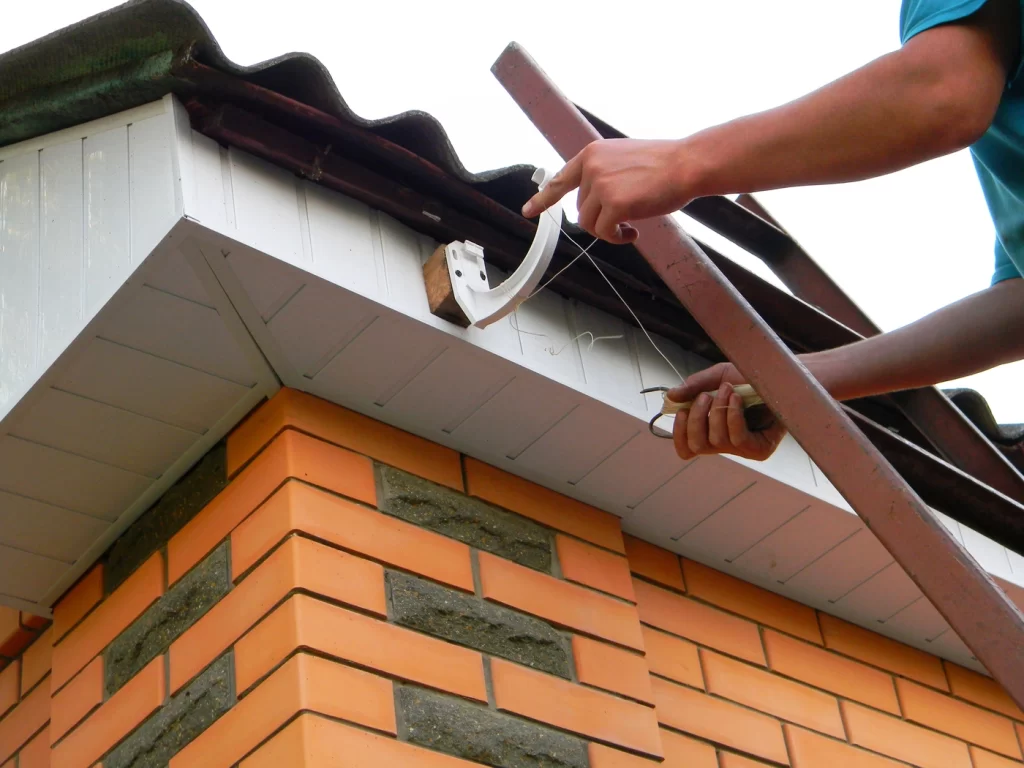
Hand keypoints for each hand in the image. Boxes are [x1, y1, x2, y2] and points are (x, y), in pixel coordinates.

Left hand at [521, 139, 697, 243]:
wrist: (687, 164)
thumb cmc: (664, 164)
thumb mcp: (624, 159)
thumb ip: (604, 174)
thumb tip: (594, 201)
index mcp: (592, 153)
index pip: (560, 180)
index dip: (543, 198)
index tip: (528, 210)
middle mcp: (591, 167)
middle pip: (580, 208)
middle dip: (601, 217)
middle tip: (626, 216)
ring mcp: (601, 185)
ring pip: (588, 223)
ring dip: (607, 230)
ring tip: (630, 226)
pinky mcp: (613, 204)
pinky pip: (603, 232)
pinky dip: (616, 238)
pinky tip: (633, 233)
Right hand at [666, 363, 786, 461]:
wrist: (781, 375)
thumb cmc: (751, 377)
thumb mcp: (717, 377)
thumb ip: (694, 387)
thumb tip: (669, 397)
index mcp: (712, 430)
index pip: (688, 448)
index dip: (678, 434)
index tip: (680, 411)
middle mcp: (725, 444)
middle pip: (696, 446)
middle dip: (696, 419)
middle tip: (705, 396)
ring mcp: (743, 449)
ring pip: (716, 441)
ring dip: (717, 411)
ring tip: (728, 390)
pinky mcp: (760, 450)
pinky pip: (736, 439)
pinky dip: (732, 416)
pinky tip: (737, 399)